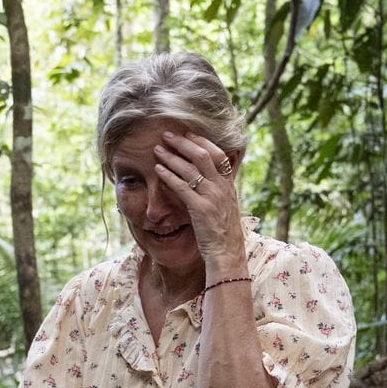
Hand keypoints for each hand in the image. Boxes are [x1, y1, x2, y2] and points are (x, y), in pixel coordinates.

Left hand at [153, 131, 245, 264]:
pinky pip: (182, 187)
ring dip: (171, 157)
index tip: (187, 134)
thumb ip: (219, 191)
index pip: (218, 154)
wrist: (227, 253)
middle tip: (167, 135)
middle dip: (183, 142)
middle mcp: (222, 188)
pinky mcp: (200, 209)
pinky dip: (168, 176)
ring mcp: (212, 197)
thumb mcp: (226, 207)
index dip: (201, 141)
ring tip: (157, 149)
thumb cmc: (223, 233)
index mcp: (229, 185)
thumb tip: (209, 180)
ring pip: (190, 168)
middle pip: (203, 155)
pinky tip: (157, 170)